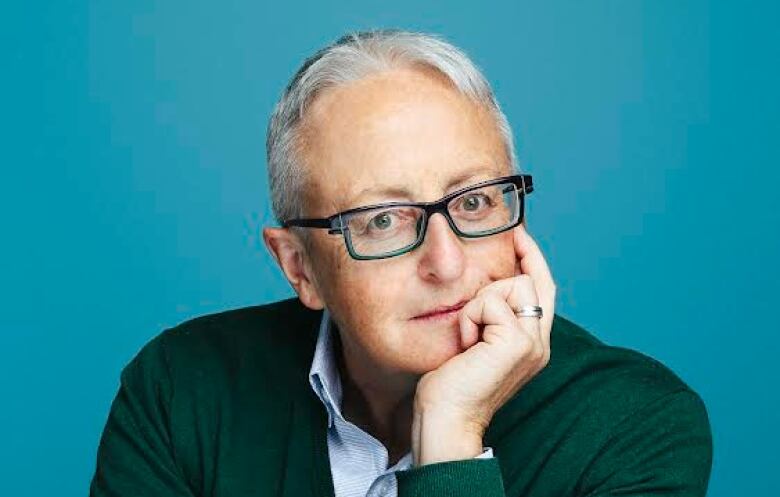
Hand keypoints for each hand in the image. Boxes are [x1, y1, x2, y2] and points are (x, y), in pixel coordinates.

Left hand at [411, 225, 556, 465]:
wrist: (446, 418)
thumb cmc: (451, 384)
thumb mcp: (476, 341)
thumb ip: (491, 316)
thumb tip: (488, 281)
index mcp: (532, 343)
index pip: (543, 287)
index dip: (532, 258)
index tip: (517, 234)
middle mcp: (540, 343)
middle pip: (530, 280)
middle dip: (498, 282)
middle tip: (480, 308)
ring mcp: (532, 343)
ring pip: (511, 285)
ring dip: (479, 304)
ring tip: (468, 337)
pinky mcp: (517, 343)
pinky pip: (490, 301)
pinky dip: (470, 316)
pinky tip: (465, 343)